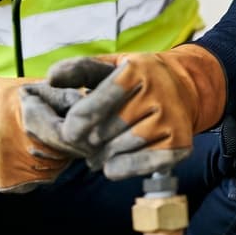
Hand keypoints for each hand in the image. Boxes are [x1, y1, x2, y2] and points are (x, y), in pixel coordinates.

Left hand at [27, 44, 225, 179]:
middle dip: (88, 141)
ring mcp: (171, 119)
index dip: (77, 122)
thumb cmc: (136, 79)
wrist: (184, 87)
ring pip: (122, 148)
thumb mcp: (110, 66)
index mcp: (135, 70)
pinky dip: (121, 168)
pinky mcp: (180, 144)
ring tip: (95, 155)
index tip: (68, 133)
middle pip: (107, 129)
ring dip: (102, 156)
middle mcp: (157, 93)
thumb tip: (51, 78)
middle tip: (83, 145)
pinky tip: (111, 166)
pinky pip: (142, 164)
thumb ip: (79, 69)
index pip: (97, 102)